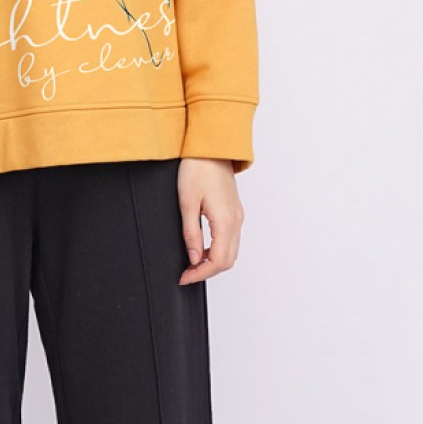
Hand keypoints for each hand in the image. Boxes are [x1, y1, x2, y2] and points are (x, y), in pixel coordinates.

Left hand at [176, 157, 244, 283]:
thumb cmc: (197, 168)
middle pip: (228, 260)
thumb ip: (191, 233)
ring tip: (192, 261)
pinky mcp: (234, 210)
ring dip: (213, 261)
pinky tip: (202, 246)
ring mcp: (238, 216)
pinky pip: (231, 239)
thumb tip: (193, 257)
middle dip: (207, 271)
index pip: (218, 261)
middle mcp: (236, 221)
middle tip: (187, 273)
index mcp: (225, 221)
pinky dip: (218, 249)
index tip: (184, 277)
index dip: (201, 273)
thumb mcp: (187, 202)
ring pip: (231, 251)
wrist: (211, 146)